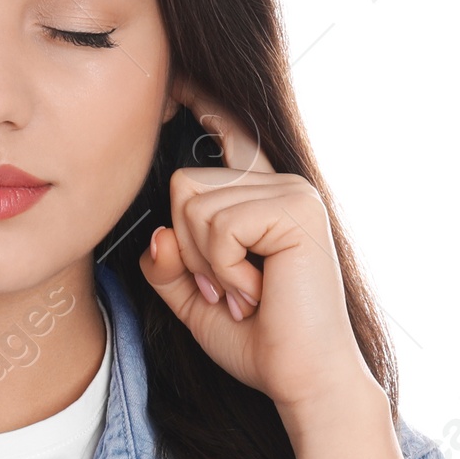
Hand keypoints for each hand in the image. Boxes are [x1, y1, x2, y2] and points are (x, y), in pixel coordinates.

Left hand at [139, 85, 381, 426]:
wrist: (301, 379)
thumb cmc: (258, 342)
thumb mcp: (193, 300)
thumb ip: (168, 263)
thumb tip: (158, 232)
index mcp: (260, 198)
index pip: (227, 135)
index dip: (201, 101)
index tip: (177, 80)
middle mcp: (279, 184)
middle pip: (183, 184)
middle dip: (190, 250)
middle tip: (229, 290)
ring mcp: (290, 192)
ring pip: (193, 205)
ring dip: (207, 265)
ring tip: (246, 293)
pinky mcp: (294, 209)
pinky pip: (217, 225)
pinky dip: (223, 268)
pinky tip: (257, 290)